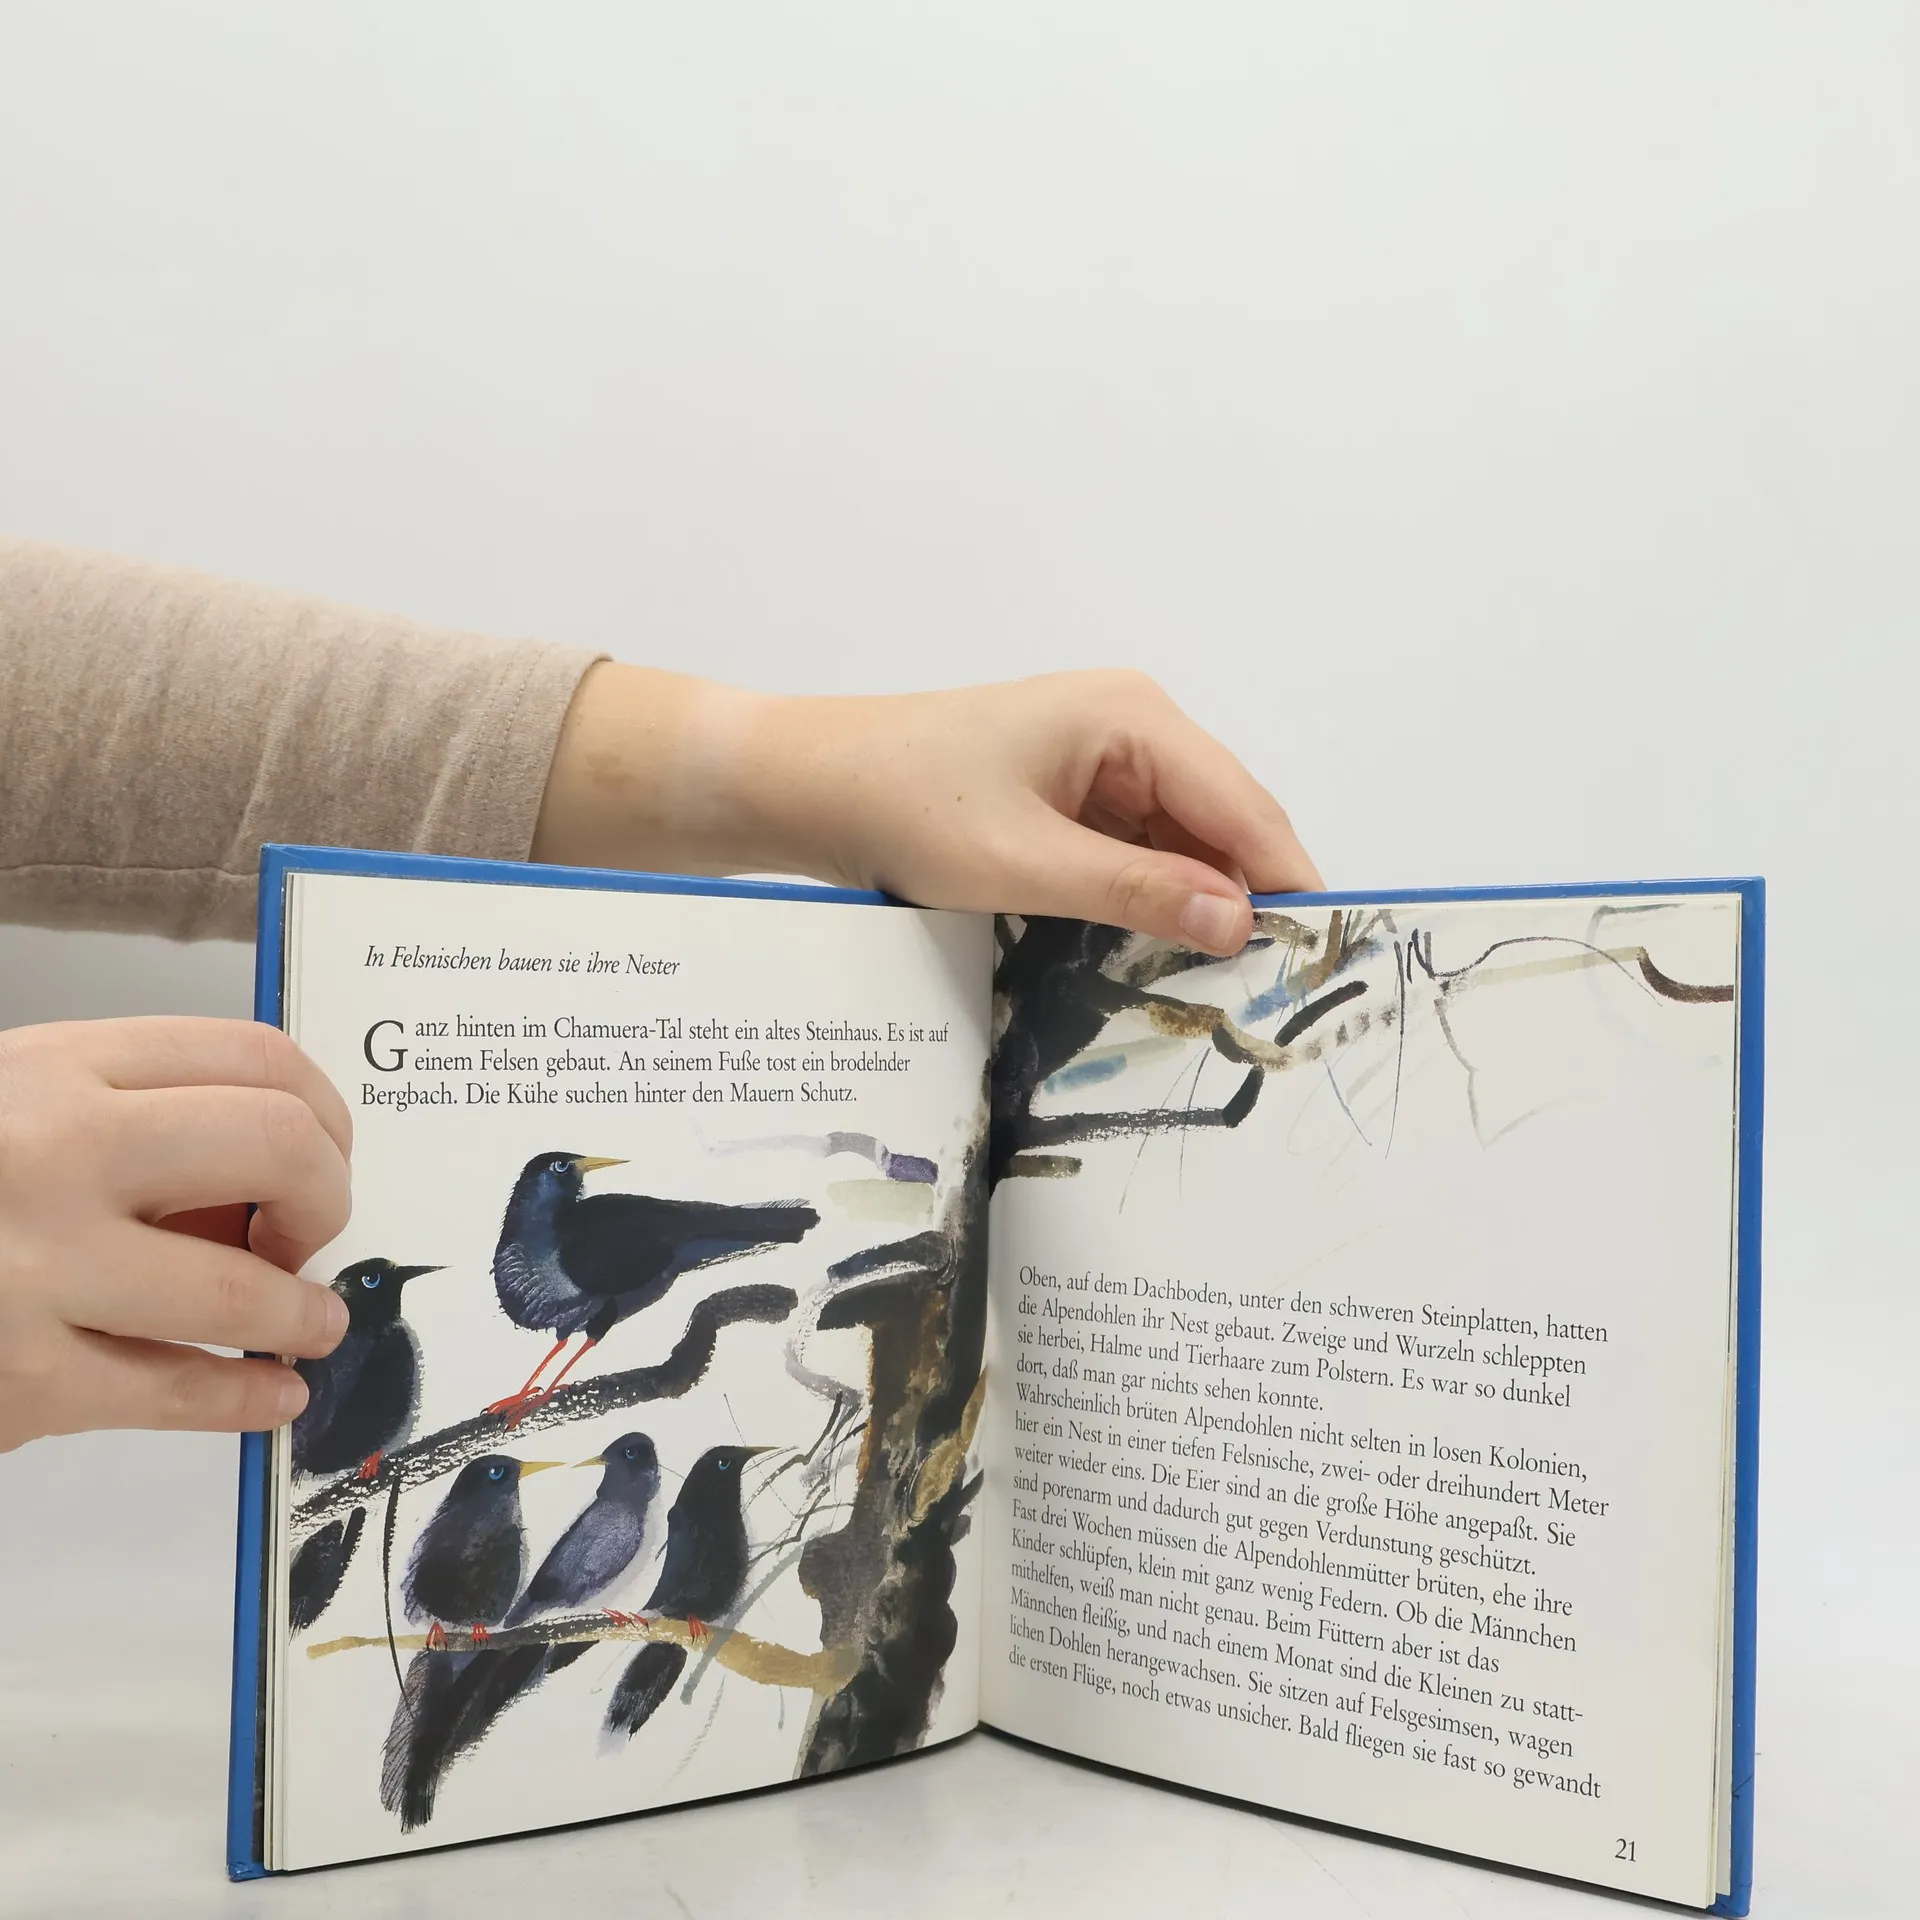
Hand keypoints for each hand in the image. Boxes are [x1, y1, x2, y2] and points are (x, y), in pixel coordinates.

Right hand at [0, 1017, 351, 1452]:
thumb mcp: (10, 1110)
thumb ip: (123, 1120)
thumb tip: (259, 1186)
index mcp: (53, 1069)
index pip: (255, 1057)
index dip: (324, 1111)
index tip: (328, 1152)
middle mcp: (54, 1154)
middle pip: (277, 1148)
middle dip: (326, 1198)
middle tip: (311, 1235)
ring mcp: (36, 1269)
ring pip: (240, 1289)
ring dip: (302, 1316)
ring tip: (311, 1327)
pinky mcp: (21, 1379)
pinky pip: (174, 1391)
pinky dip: (244, 1398)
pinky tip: (270, 1394)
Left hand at [533, 666, 1321, 954]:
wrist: (807, 782)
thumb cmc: (901, 803)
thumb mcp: (1021, 862)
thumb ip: (1135, 892)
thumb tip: (1240, 922)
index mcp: (1133, 719)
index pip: (1244, 808)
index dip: (1288, 885)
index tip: (1320, 963)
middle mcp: (1133, 728)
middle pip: (1223, 827)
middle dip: (1245, 903)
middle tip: (1271, 997)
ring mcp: (1103, 762)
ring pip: (1183, 847)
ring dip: (1195, 908)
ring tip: (1217, 991)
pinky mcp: (1073, 796)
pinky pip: (1138, 853)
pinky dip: (1150, 901)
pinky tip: (1153, 957)